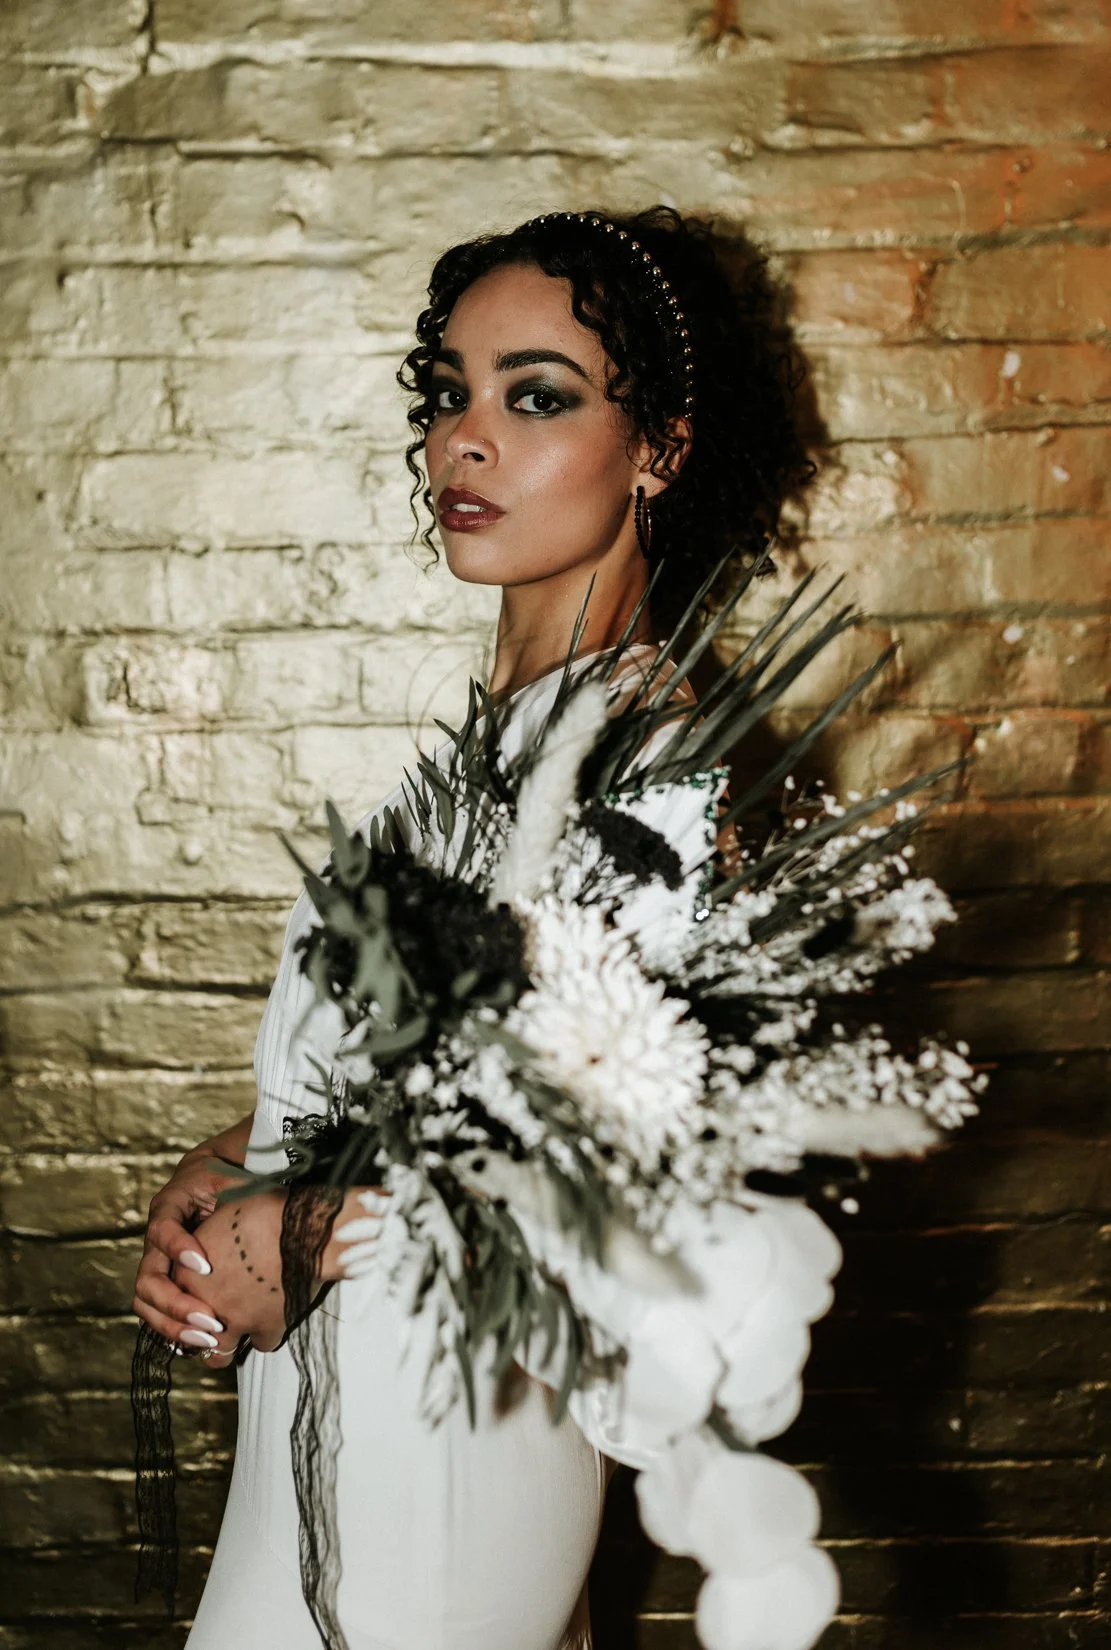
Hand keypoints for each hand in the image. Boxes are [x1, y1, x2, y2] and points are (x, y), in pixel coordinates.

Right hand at [133, 1144, 245, 1350]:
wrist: (209, 1176)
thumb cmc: (225, 1177)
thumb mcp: (233, 1176)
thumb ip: (241, 1187)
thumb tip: (269, 1196)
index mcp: (169, 1207)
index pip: (162, 1229)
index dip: (178, 1248)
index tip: (205, 1265)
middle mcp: (156, 1238)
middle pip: (147, 1278)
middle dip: (175, 1303)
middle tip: (210, 1320)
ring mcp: (157, 1262)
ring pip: (146, 1301)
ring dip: (173, 1324)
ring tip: (207, 1338)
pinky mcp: (166, 1280)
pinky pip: (157, 1311)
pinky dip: (175, 1329)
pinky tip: (201, 1342)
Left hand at [171, 1185, 389, 1370]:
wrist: (298, 1229)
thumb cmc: (264, 1211)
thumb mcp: (226, 1211)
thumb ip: (212, 1231)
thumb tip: (218, 1219)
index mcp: (187, 1272)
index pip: (174, 1295)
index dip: (187, 1296)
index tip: (201, 1295)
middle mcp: (203, 1300)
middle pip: (189, 1332)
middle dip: (199, 1333)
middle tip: (211, 1326)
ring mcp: (233, 1320)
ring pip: (219, 1352)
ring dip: (225, 1345)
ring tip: (238, 1334)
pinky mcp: (264, 1329)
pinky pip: (261, 1344)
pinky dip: (267, 1334)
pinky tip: (274, 1320)